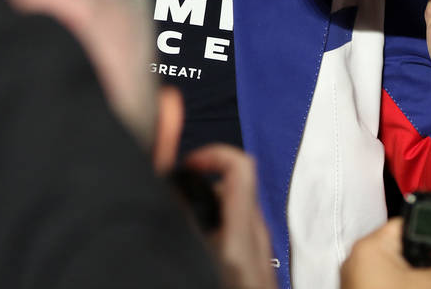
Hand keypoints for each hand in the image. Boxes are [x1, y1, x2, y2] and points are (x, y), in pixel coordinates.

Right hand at [184, 144, 275, 288]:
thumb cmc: (235, 287)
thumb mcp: (209, 261)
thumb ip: (188, 227)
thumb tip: (171, 196)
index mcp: (239, 238)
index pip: (239, 167)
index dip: (210, 154)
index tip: (185, 167)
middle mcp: (255, 237)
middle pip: (235, 182)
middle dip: (202, 180)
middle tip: (173, 194)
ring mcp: (260, 250)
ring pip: (236, 205)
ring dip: (207, 202)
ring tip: (178, 220)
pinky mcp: (257, 263)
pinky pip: (237, 227)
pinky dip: (215, 224)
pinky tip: (194, 244)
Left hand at [340, 218, 430, 288]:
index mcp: (372, 245)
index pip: (404, 224)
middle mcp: (359, 257)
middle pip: (401, 247)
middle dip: (428, 256)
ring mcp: (357, 277)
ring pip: (395, 267)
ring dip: (419, 274)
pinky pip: (386, 281)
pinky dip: (404, 285)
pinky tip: (423, 288)